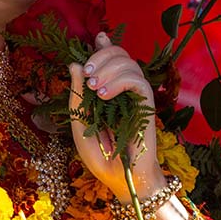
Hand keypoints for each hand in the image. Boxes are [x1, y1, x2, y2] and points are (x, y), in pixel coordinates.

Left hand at [68, 32, 165, 198]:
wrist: (121, 181)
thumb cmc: (101, 159)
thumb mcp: (80, 125)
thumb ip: (77, 97)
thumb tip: (74, 64)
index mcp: (110, 93)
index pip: (112, 60)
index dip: (106, 45)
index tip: (97, 38)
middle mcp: (124, 92)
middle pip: (121, 55)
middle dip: (102, 56)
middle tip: (87, 74)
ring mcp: (136, 99)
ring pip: (130, 64)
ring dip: (109, 68)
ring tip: (95, 89)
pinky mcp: (146, 107)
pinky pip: (137, 81)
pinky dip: (119, 81)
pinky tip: (104, 94)